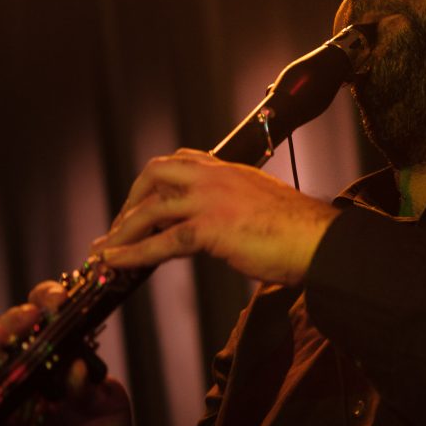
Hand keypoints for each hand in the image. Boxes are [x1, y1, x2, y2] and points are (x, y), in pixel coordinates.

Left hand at [91, 149, 339, 285]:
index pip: (181, 162)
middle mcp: (216, 178)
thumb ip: (236, 208)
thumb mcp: (262, 207)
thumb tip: (222, 229)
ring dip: (123, 231)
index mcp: (230, 170)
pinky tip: (117, 263)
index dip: (155, 182)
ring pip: (152, 210)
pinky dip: (133, 253)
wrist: (319, 242)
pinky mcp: (210, 229)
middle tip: (119, 226)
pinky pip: (161, 242)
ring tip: (106, 251)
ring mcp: (211, 201)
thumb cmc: (300, 232)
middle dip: (131, 200)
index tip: (143, 203)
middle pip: (155, 174)